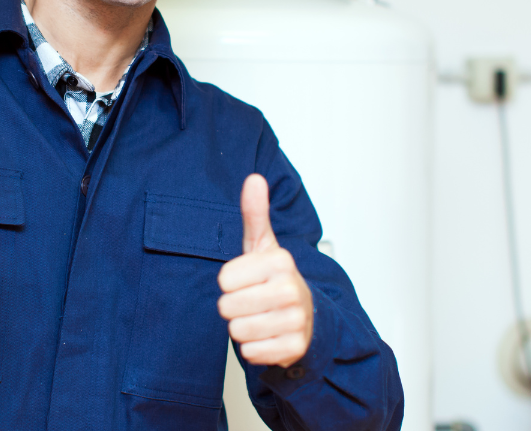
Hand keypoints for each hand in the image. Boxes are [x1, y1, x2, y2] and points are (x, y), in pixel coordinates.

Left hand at [217, 174, 313, 367]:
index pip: (224, 278)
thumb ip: (254, 213)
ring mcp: (295, 320)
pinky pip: (251, 352)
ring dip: (242, 327)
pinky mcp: (294, 348)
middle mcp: (291, 290)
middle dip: (233, 307)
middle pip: (227, 307)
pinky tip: (268, 335)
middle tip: (252, 301)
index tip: (247, 279)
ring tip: (259, 317)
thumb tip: (253, 179)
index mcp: (280, 261)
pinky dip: (254, 348)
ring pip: (237, 331)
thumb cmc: (275, 279)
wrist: (306, 317)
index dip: (229, 282)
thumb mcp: (262, 245)